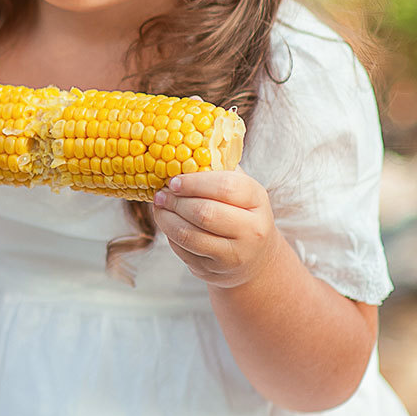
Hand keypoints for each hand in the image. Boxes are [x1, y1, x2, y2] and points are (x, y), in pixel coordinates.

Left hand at [150, 170, 280, 287]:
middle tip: (160, 193)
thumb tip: (184, 143)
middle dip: (176, 201)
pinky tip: (167, 223)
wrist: (255, 258)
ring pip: (190, 235)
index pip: (225, 187)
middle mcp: (252, 230)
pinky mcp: (215, 271)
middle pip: (205, 213)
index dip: (194, 182)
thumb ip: (218, 167)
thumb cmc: (240, 211)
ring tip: (159, 206)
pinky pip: (184, 251)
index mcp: (257, 200)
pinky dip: (170, 235)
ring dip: (167, 219)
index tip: (174, 180)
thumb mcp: (239, 187)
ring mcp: (234, 255)